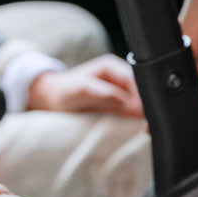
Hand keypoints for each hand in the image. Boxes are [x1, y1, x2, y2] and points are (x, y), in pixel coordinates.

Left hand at [27, 55, 142, 118]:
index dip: (142, 97)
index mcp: (112, 66)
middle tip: (148, 127)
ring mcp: (119, 90)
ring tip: (147, 129)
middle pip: (141, 91)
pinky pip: (133, 110)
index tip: (145, 114)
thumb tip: (128, 103)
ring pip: (140, 101)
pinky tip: (141, 128)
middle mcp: (118, 76)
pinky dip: (138, 119)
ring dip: (144, 114)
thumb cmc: (61, 92)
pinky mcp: (117, 103)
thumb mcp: (80, 91)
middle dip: (147, 107)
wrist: (49, 100)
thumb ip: (104, 94)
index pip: (136, 80)